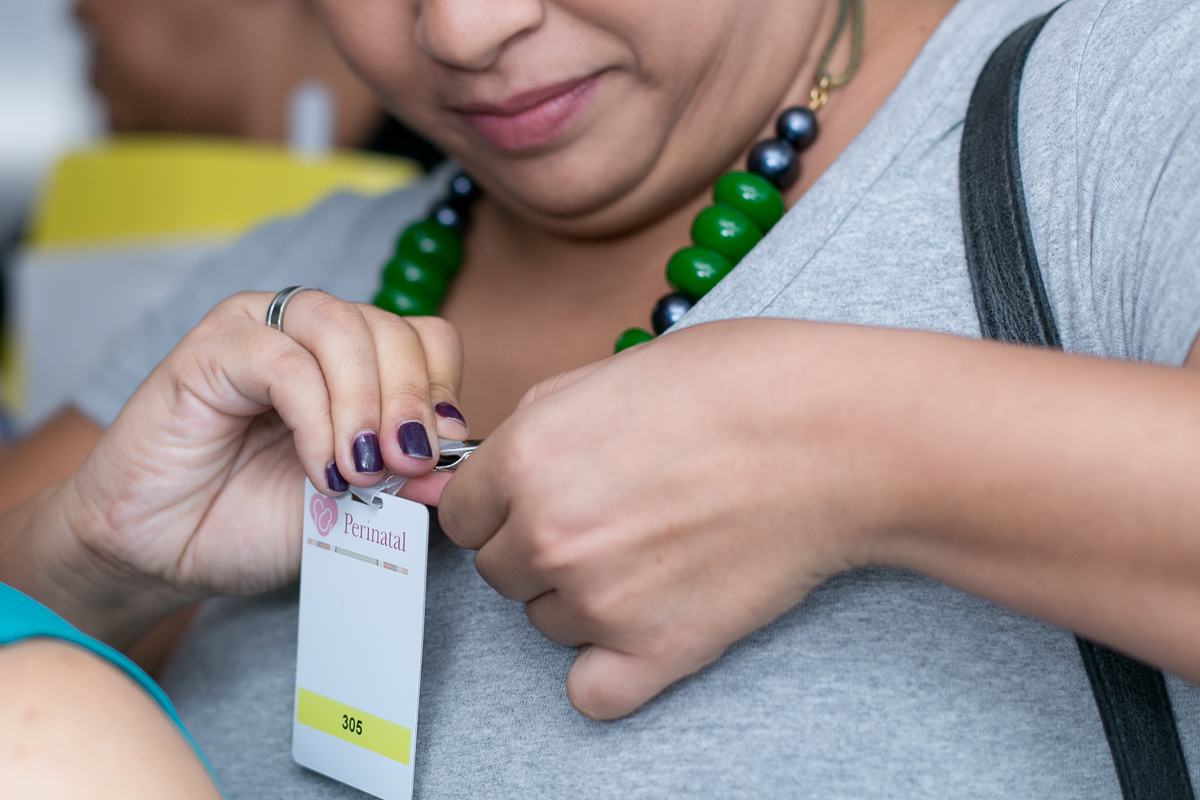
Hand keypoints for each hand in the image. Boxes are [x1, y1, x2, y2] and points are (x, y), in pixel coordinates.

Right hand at [47, 291, 465, 643]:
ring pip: (342, 328)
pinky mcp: (209, 350)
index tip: (441, 450)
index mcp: (354, 359)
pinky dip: (316, 419)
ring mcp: (259, 331)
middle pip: (391, 327)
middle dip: (411, 400)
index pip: (424, 337)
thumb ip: (406, 475)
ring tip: (362, 470)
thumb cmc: (257, 520)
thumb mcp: (357, 501)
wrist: (166, 552)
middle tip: (405, 465)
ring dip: (365, 405)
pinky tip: (320, 470)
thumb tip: (461, 459)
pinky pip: (286, 363)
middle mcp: (310, 332)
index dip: (442, 387)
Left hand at [438, 319, 890, 719]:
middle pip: (499, 571)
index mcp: (527, 457)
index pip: (461, 513)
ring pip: (546, 622)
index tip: (533, 500)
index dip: (499, 503)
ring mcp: (600, 600)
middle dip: (538, 546)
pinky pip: (591, 692)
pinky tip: (643, 624)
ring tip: (652, 550)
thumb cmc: (739, 386)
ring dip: (580, 597)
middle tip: (611, 515)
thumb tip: (490, 464)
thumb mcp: (610, 371)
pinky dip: (609, 668)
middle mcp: (549, 534)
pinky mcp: (658, 650)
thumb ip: (535, 424)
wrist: (836, 435)